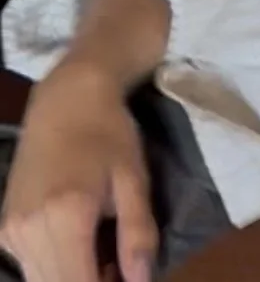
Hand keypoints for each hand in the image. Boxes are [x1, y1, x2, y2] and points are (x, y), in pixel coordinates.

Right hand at [0, 62, 156, 281]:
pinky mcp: (4, 229)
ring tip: (102, 253)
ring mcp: (10, 232)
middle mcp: (29, 231)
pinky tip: (80, 244)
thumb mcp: (134, 179)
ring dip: (72, 279)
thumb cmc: (109, 133)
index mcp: (66, 217)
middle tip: (119, 265)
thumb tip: (142, 281)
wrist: (66, 100)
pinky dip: (56, 268)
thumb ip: (138, 233)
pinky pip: (29, 267)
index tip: (127, 277)